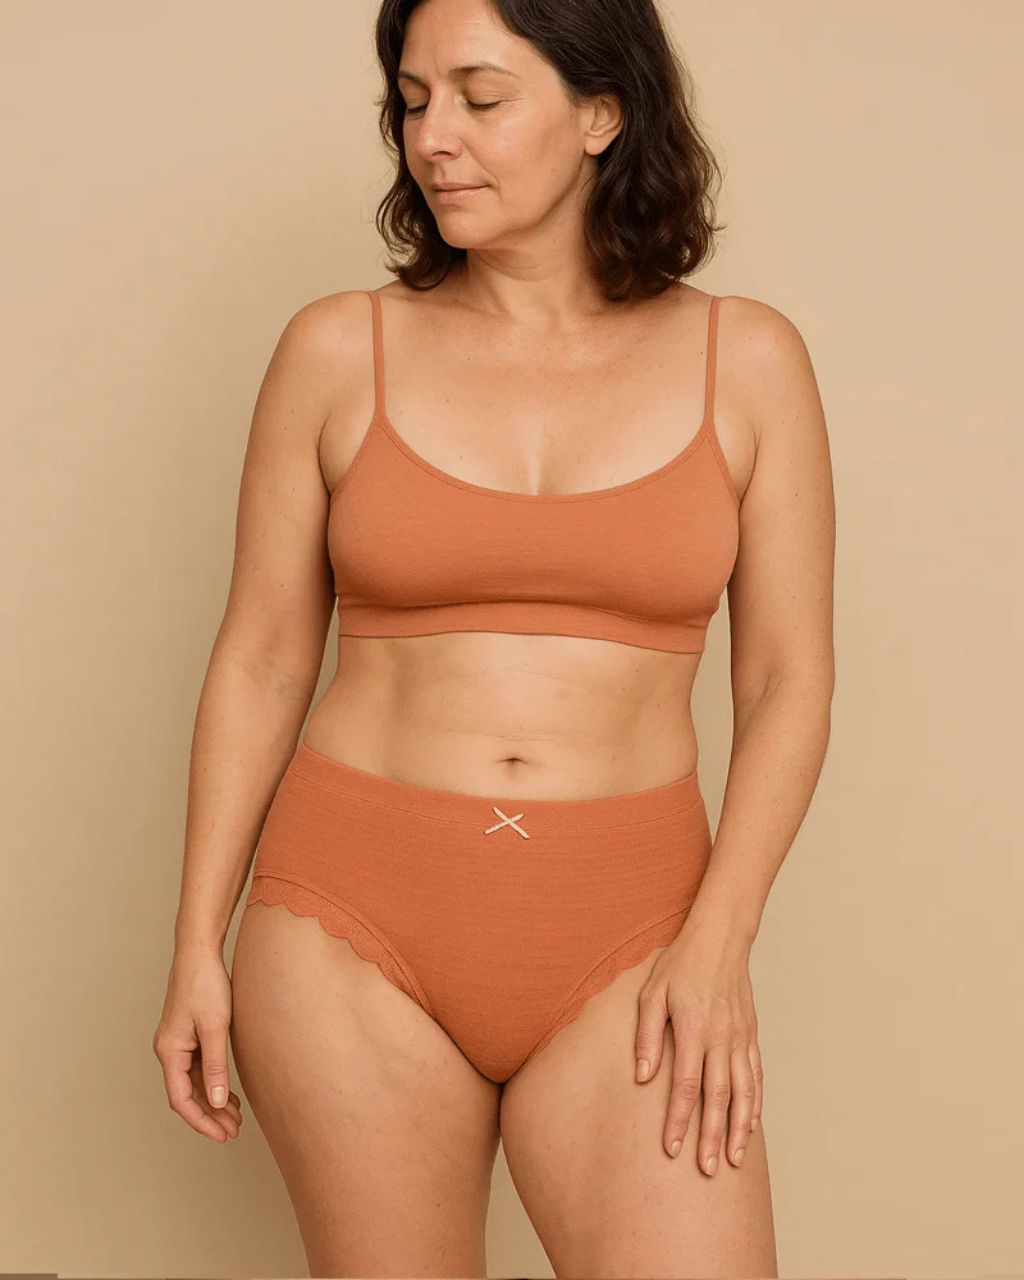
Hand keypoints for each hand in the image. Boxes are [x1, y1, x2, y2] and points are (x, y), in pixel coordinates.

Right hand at [152, 946, 242, 1142]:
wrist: (199, 952)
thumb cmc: (206, 985)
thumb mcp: (215, 1027)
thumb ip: (215, 1066)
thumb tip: (215, 1102)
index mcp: (169, 1051)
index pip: (181, 1099)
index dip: (201, 1121)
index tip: (221, 1135)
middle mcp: (168, 1050)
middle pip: (186, 1093)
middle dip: (209, 1115)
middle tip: (233, 1131)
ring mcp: (177, 1042)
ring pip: (193, 1082)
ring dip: (212, 1101)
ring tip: (235, 1118)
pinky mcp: (188, 1033)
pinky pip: (197, 1067)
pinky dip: (212, 1082)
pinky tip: (228, 1092)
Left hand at [634, 918, 761, 1172]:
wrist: (719, 940)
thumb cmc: (679, 965)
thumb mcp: (651, 992)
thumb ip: (647, 1035)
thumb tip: (643, 1077)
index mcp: (693, 1027)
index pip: (686, 1085)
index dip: (679, 1119)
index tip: (672, 1148)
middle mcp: (720, 1037)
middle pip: (718, 1096)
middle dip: (711, 1135)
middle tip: (705, 1169)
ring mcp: (740, 1038)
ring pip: (743, 1091)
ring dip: (737, 1128)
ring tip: (731, 1159)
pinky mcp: (751, 1035)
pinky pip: (756, 1076)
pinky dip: (754, 1105)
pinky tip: (749, 1127)